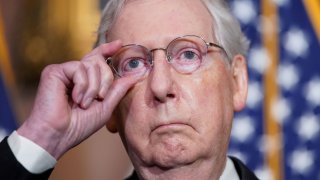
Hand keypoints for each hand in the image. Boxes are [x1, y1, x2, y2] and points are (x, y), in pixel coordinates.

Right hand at [17, 40, 137, 158]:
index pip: (97, 60)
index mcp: (85, 81)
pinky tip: (76, 99)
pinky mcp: (54, 71)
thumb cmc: (79, 125)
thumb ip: (118, 89)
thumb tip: (136, 74)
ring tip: (85, 104)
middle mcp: (74, 74)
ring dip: (93, 87)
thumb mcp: (105, 107)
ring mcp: (64, 71)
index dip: (108, 50)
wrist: (58, 135)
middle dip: (105, 79)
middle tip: (100, 98)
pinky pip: (78, 68)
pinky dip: (82, 85)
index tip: (119, 44)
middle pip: (98, 61)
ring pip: (90, 65)